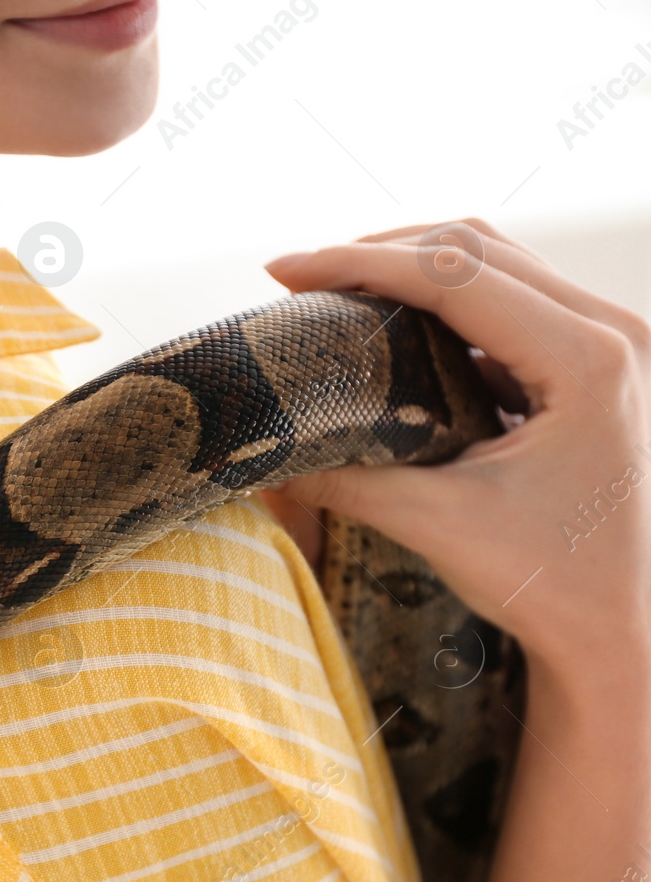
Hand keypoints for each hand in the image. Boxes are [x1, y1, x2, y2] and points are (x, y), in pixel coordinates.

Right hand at [263, 219, 650, 687]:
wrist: (630, 634)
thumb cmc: (557, 588)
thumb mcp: (439, 525)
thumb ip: (348, 479)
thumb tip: (266, 455)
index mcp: (587, 360)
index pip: (454, 274)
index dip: (358, 262)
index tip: (283, 272)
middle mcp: (615, 333)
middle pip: (477, 247)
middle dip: (378, 251)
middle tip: (300, 276)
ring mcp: (616, 344)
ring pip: (499, 262)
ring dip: (413, 267)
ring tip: (338, 290)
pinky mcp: (601, 365)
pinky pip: (515, 301)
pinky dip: (447, 302)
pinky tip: (395, 327)